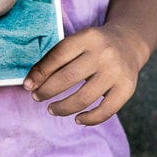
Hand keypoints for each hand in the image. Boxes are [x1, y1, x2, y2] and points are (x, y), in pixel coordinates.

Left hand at [24, 23, 144, 124]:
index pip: (58, 56)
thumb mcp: (77, 42)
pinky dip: (89, 119)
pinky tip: (77, 119)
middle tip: (37, 97)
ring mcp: (116, 72)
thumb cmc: (93, 46)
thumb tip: (32, 83)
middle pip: (68, 77)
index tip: (27, 85)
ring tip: (52, 109)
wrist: (128, 42)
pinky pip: (106, 110)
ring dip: (64, 107)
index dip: (40, 72)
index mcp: (87, 37)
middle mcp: (103, 53)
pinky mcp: (127, 88)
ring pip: (84, 97)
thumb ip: (57, 58)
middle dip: (47, 90)